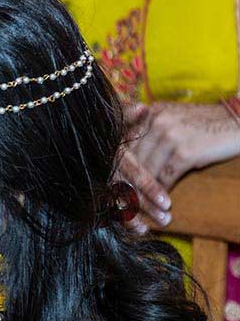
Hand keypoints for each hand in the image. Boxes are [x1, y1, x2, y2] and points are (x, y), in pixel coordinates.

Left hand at [117, 102, 239, 232]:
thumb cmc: (206, 124)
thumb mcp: (174, 118)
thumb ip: (151, 130)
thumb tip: (130, 156)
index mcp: (150, 114)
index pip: (126, 143)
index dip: (119, 166)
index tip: (112, 182)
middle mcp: (156, 122)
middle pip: (134, 159)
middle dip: (127, 182)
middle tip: (121, 200)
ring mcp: (170, 136)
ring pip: (148, 171)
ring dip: (143, 192)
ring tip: (139, 206)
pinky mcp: (186, 152)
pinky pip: (166, 177)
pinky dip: (161, 192)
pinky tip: (160, 203)